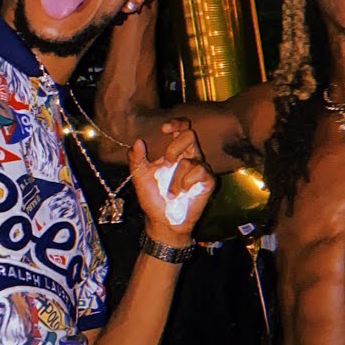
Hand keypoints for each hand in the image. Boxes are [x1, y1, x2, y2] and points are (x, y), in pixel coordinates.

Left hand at [129, 118, 214, 245]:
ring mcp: (199, 168)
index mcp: (173, 152)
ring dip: (176, 178)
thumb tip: (138, 141)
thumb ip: (136, 159)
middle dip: (174, 147)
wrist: (163, 222)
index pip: (181, 128)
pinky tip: (183, 193)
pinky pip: (201, 171)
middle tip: (166, 164)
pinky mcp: (208, 180)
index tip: (164, 129)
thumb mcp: (140, 177)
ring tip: (171, 193)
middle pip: (190, 134)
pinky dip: (187, 182)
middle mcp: (188, 156)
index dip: (176, 123)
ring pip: (191, 157)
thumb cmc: (153, 199)